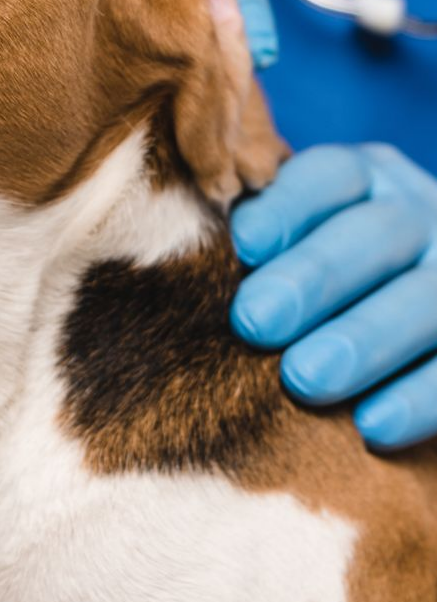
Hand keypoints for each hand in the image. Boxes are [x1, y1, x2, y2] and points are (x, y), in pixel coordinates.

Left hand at [230, 144, 436, 449]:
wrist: (392, 300)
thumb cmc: (314, 273)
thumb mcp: (298, 234)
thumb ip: (256, 232)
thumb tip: (187, 247)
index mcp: (368, 177)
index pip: (331, 175)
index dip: (287, 206)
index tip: (243, 244)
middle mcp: (421, 213)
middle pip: (377, 233)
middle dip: (315, 276)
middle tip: (254, 321)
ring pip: (426, 299)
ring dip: (364, 339)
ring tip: (303, 379)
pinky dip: (418, 398)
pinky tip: (371, 426)